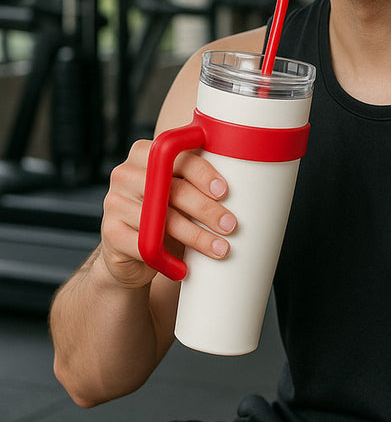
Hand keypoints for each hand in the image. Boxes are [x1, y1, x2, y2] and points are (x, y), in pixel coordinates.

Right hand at [100, 139, 236, 288]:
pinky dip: (168, 259)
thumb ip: (198, 177)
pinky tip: (184, 268)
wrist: (131, 251)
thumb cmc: (165, 214)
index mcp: (143, 153)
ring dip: (195, 236)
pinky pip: (144, 245)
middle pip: (170, 188)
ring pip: (161, 219)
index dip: (202, 172)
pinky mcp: (110, 233)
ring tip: (220, 249)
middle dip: (205, 209)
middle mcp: (124, 174)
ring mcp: (114, 203)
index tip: (225, 191)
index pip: (175, 156)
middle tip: (231, 225)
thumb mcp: (180, 191)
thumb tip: (249, 175)